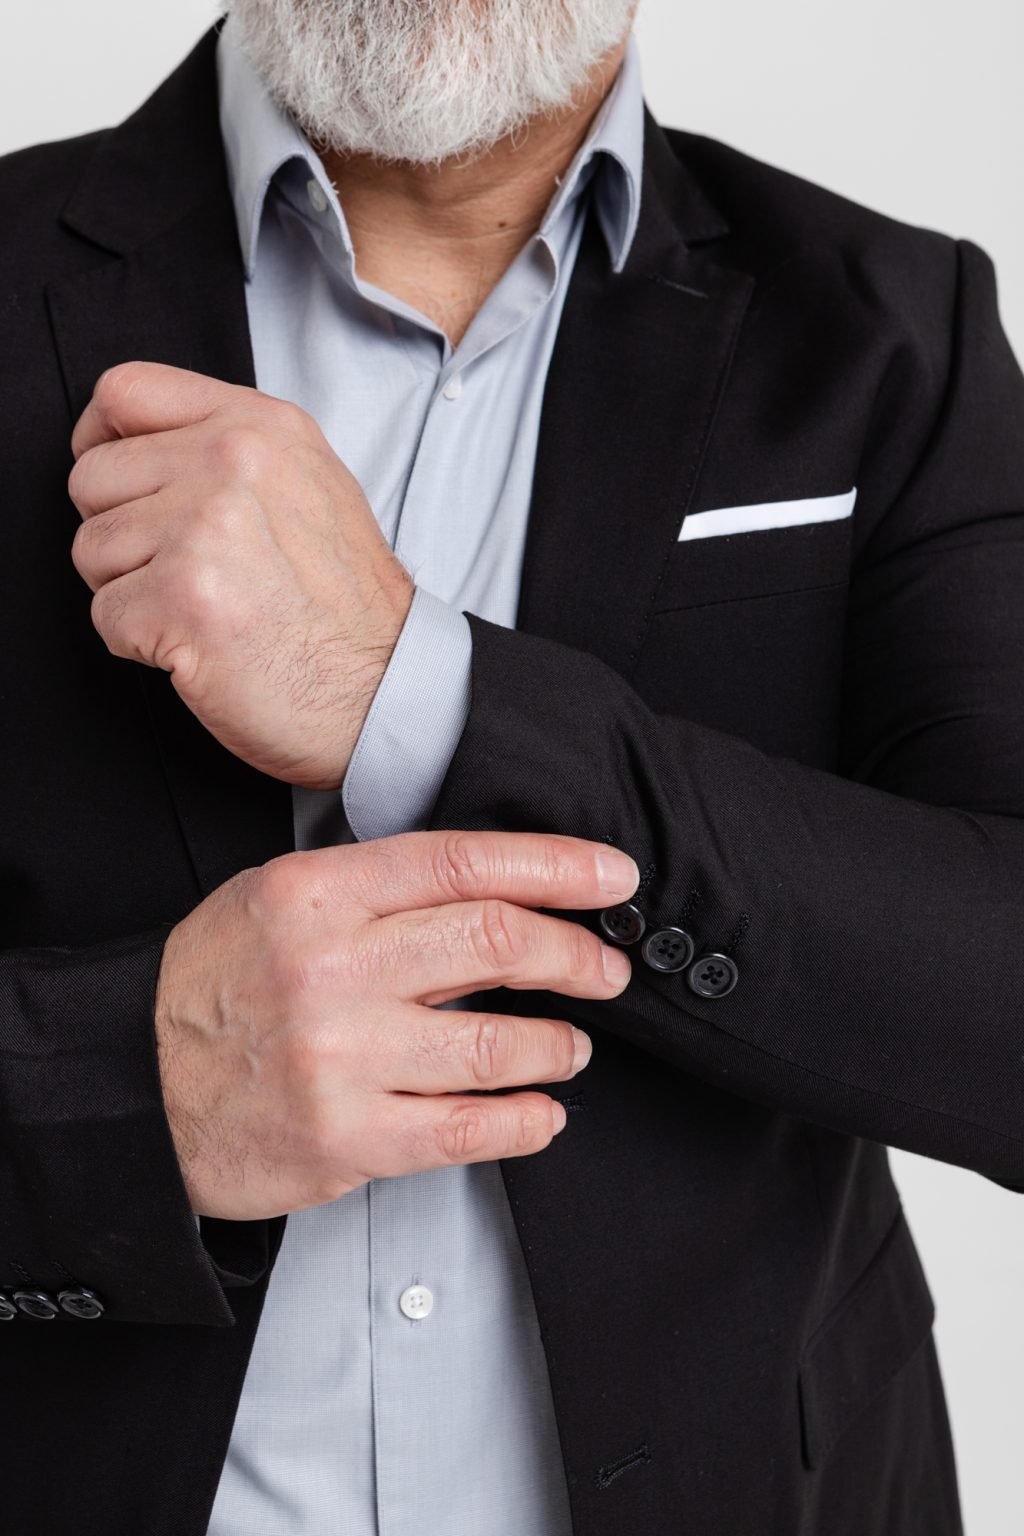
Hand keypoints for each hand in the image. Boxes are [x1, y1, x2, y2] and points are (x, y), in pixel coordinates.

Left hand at [68, 361, 413, 789]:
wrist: (385, 688)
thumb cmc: (345, 607)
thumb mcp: (309, 484)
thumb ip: (228, 448)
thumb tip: (136, 446)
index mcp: (259, 426)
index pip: (123, 392)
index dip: (101, 442)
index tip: (122, 484)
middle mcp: (229, 462)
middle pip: (92, 477)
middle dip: (121, 533)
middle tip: (186, 570)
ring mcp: (203, 529)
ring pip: (90, 548)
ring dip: (131, 591)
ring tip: (202, 608)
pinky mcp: (181, 599)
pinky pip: (104, 614)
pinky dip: (140, 643)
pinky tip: (199, 644)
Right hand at [154, 830, 639, 1219]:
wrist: (132, 1087)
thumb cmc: (214, 986)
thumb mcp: (277, 899)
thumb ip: (376, 889)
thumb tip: (493, 888)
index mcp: (316, 895)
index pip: (464, 863)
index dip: (556, 867)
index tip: (611, 877)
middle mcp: (331, 970)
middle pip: (495, 942)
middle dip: (575, 955)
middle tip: (605, 968)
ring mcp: (340, 1060)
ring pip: (496, 1045)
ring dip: (557, 1045)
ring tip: (570, 1045)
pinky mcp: (344, 1140)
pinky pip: (465, 1132)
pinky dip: (523, 1122)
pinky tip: (543, 1114)